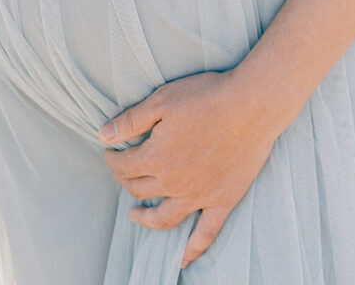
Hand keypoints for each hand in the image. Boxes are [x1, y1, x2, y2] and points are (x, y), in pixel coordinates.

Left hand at [98, 70, 279, 268]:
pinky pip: (205, 234)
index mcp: (156, 157)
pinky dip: (191, 250)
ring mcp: (199, 196)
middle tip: (123, 171)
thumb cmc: (206, 96)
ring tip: (135, 214)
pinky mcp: (223, 201)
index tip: (110, 151)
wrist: (251, 105)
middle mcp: (174, 182)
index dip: (113, 158)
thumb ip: (131, 121)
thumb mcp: (162, 100)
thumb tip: (103, 135)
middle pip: (139, 188)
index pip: (124, 165)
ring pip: (163, 217)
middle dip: (125, 180)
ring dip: (145, 219)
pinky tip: (181, 259)